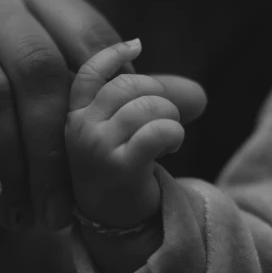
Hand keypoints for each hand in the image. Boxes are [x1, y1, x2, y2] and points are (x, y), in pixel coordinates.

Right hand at [0, 0, 207, 242]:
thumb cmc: (7, 113)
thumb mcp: (66, 101)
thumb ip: (124, 97)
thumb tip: (197, 101)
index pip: (84, 42)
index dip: (102, 110)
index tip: (111, 165)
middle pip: (37, 68)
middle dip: (56, 149)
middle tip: (63, 210)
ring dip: (13, 163)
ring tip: (28, 216)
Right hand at [66, 39, 206, 227]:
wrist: (114, 226)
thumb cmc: (119, 171)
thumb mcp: (118, 131)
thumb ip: (140, 104)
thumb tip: (198, 96)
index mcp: (72, 114)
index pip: (88, 72)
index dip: (114, 55)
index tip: (136, 46)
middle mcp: (76, 128)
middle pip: (127, 85)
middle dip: (157, 95)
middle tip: (164, 116)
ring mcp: (94, 148)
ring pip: (146, 105)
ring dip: (170, 117)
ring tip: (169, 136)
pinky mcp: (117, 168)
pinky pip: (158, 130)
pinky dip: (174, 134)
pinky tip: (171, 147)